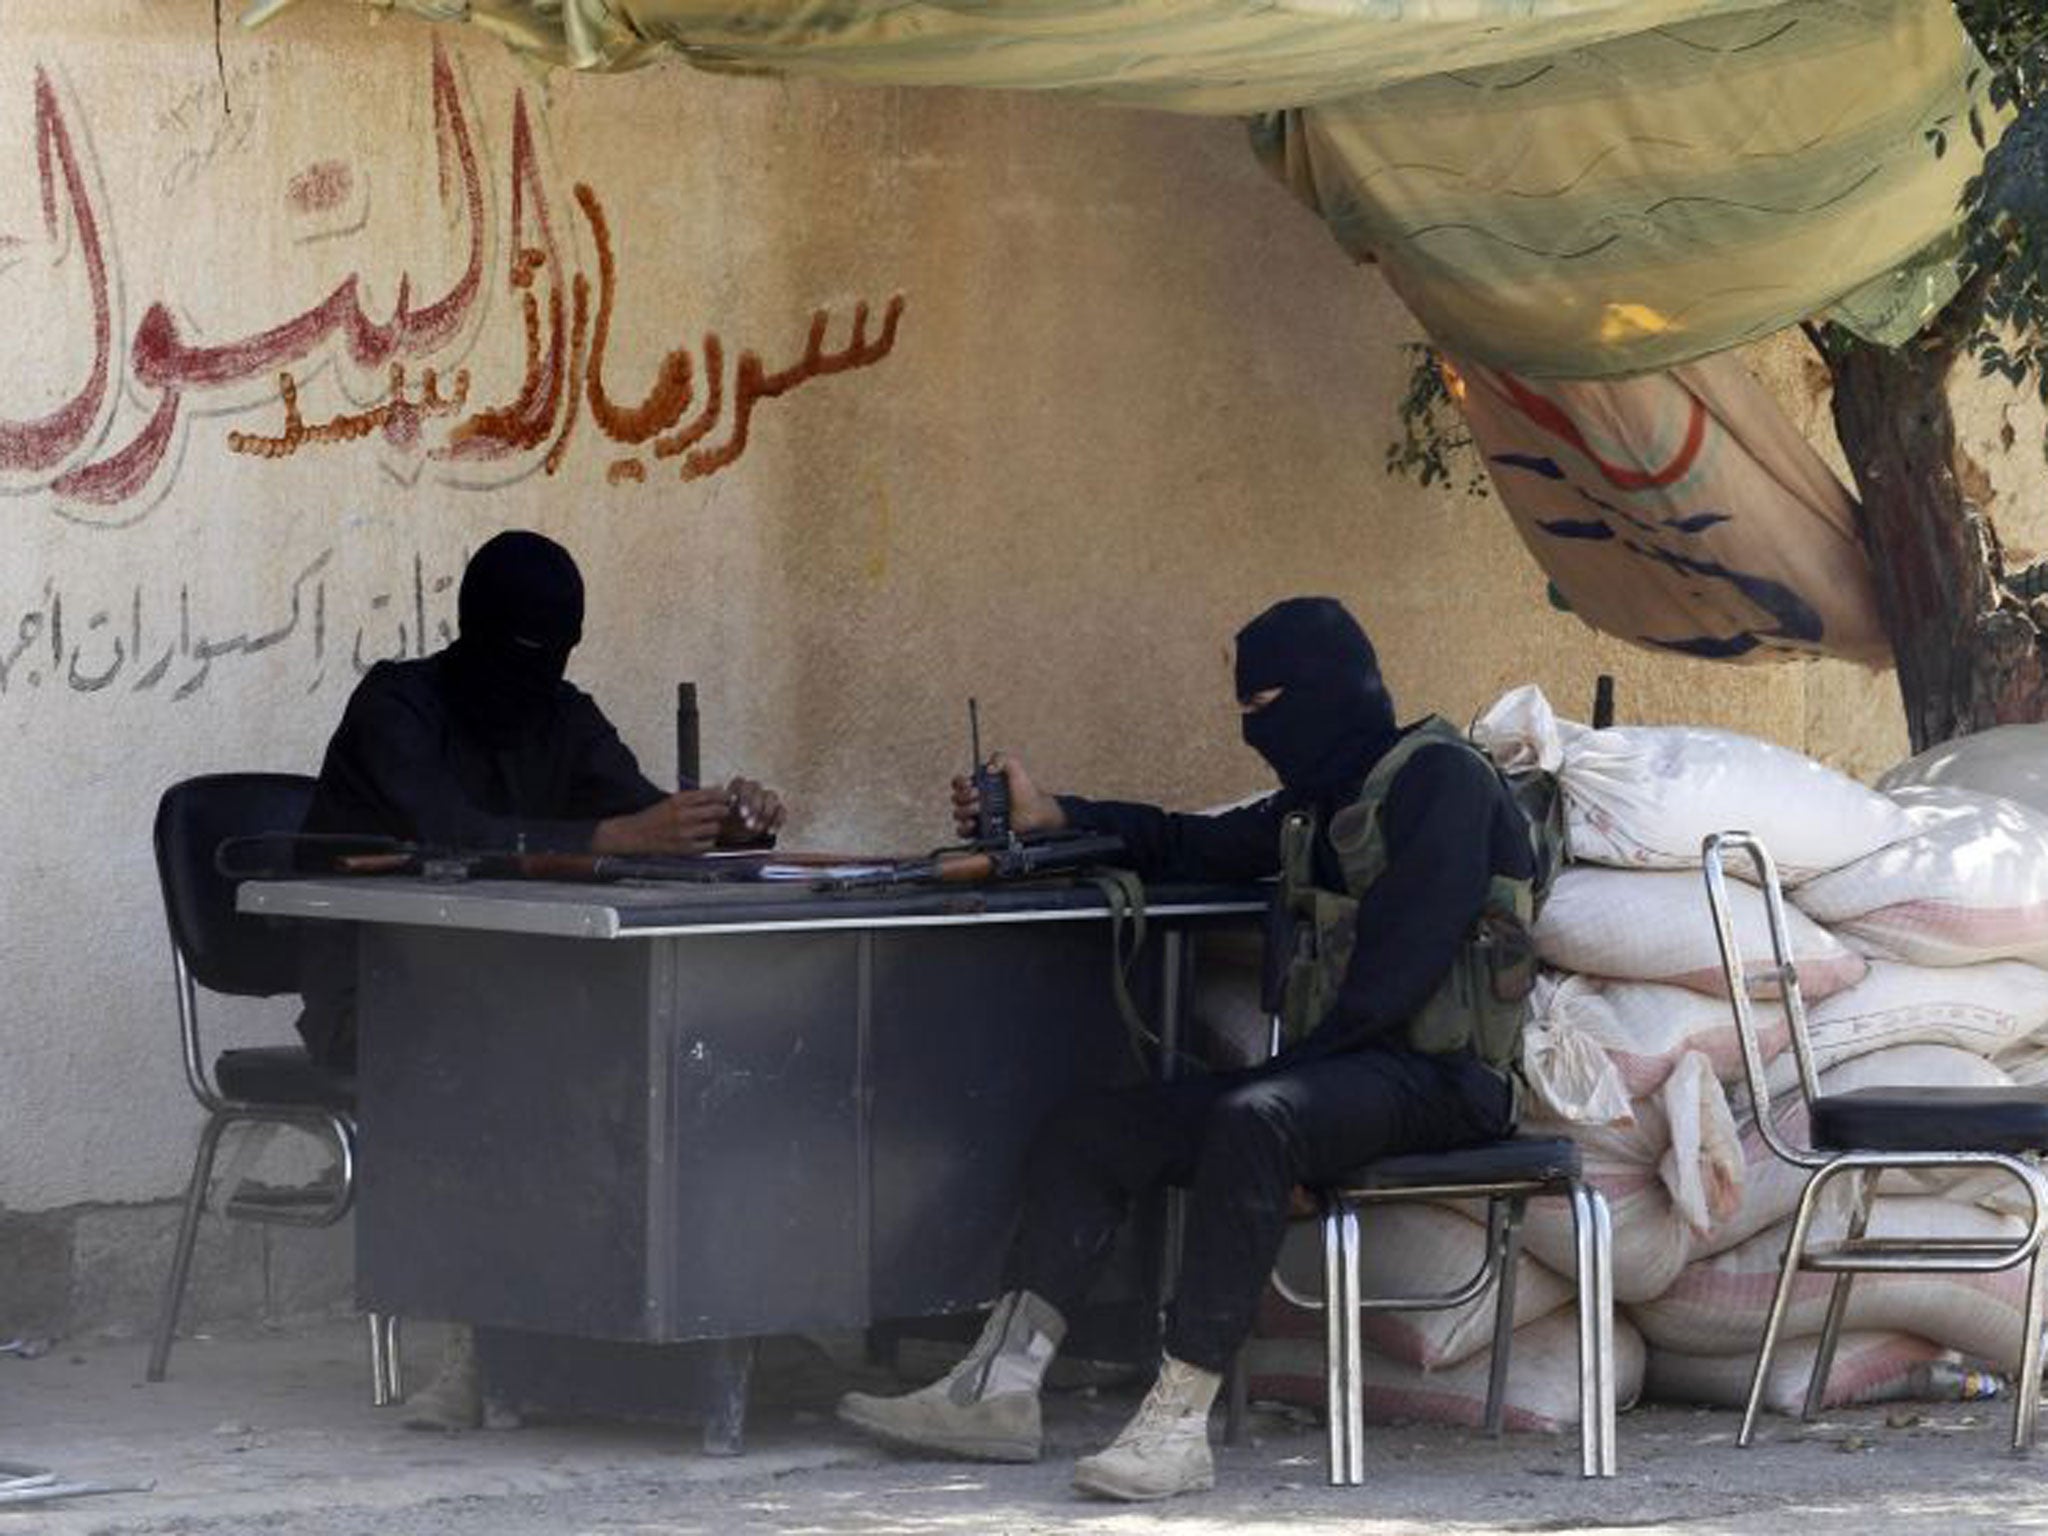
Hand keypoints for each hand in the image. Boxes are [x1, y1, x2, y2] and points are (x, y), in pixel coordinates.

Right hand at [591, 788, 729, 855]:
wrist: (635, 835)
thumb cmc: (654, 817)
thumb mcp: (671, 801)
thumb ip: (693, 797)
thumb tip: (717, 791)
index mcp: (679, 800)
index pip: (710, 794)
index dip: (723, 795)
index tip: (727, 797)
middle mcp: (683, 815)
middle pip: (718, 810)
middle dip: (723, 810)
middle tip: (722, 812)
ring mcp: (684, 833)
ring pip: (715, 827)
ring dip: (715, 826)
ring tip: (709, 826)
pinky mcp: (685, 848)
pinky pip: (708, 843)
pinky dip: (708, 841)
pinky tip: (702, 838)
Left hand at [718, 777, 784, 845]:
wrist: (739, 841)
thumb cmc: (728, 828)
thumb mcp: (720, 821)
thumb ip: (723, 811)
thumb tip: (728, 804)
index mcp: (736, 789)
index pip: (739, 781)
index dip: (739, 793)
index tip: (736, 806)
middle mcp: (753, 790)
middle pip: (756, 787)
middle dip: (752, 803)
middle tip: (747, 819)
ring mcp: (767, 799)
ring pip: (771, 796)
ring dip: (765, 812)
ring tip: (757, 829)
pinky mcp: (778, 810)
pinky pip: (782, 810)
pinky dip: (777, 820)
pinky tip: (770, 831)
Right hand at [950, 751, 1065, 840]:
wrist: (1037, 816)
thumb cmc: (1027, 794)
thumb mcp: (1017, 770)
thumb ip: (1003, 759)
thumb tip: (988, 768)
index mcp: (982, 785)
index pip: (960, 783)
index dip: (960, 783)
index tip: (969, 784)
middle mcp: (977, 801)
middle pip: (957, 798)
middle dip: (964, 796)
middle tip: (977, 796)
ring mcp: (978, 817)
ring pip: (958, 814)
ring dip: (964, 811)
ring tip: (978, 810)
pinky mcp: (980, 833)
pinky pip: (962, 831)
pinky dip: (964, 828)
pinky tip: (973, 823)